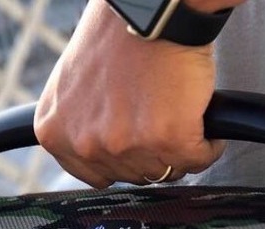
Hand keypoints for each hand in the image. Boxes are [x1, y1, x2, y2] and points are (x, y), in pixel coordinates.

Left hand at [34, 1, 225, 188]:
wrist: (153, 10)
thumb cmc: (117, 34)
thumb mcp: (75, 84)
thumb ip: (81, 122)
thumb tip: (103, 150)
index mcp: (55, 132)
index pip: (94, 175)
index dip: (123, 158)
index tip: (137, 142)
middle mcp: (86, 144)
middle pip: (135, 175)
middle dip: (154, 153)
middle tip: (162, 119)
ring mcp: (127, 146)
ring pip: (167, 171)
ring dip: (181, 149)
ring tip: (182, 116)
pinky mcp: (170, 141)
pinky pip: (199, 160)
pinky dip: (208, 144)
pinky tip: (203, 121)